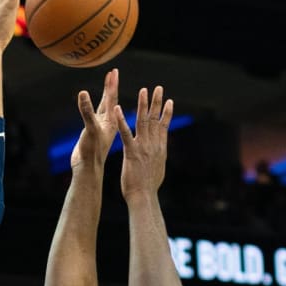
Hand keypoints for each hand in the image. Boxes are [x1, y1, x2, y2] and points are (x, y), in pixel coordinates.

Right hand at [70, 68, 119, 168]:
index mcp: (110, 120)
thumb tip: (83, 93)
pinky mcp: (93, 134)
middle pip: (110, 100)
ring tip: (108, 85)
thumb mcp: (89, 128)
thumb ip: (86, 111)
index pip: (112, 98)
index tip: (114, 71)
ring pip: (104, 108)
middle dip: (111, 86)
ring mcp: (100, 128)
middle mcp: (107, 123)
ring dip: (106, 96)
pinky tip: (94, 107)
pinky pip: (95, 116)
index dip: (112, 84)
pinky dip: (94, 108)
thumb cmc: (91, 151)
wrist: (87, 169)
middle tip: (113, 73)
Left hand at [115, 85, 173, 200]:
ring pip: (143, 122)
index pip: (163, 127)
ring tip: (143, 91)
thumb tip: (159, 158)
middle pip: (155, 120)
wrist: (144, 197)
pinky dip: (121, 120)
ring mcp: (143, 147)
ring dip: (143, 105)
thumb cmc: (148, 189)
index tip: (168, 101)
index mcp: (159, 149)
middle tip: (158, 88)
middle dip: (156, 103)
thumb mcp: (157, 171)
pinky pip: (125, 133)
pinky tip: (117, 109)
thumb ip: (157, 160)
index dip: (166, 113)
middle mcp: (153, 145)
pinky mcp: (131, 152)